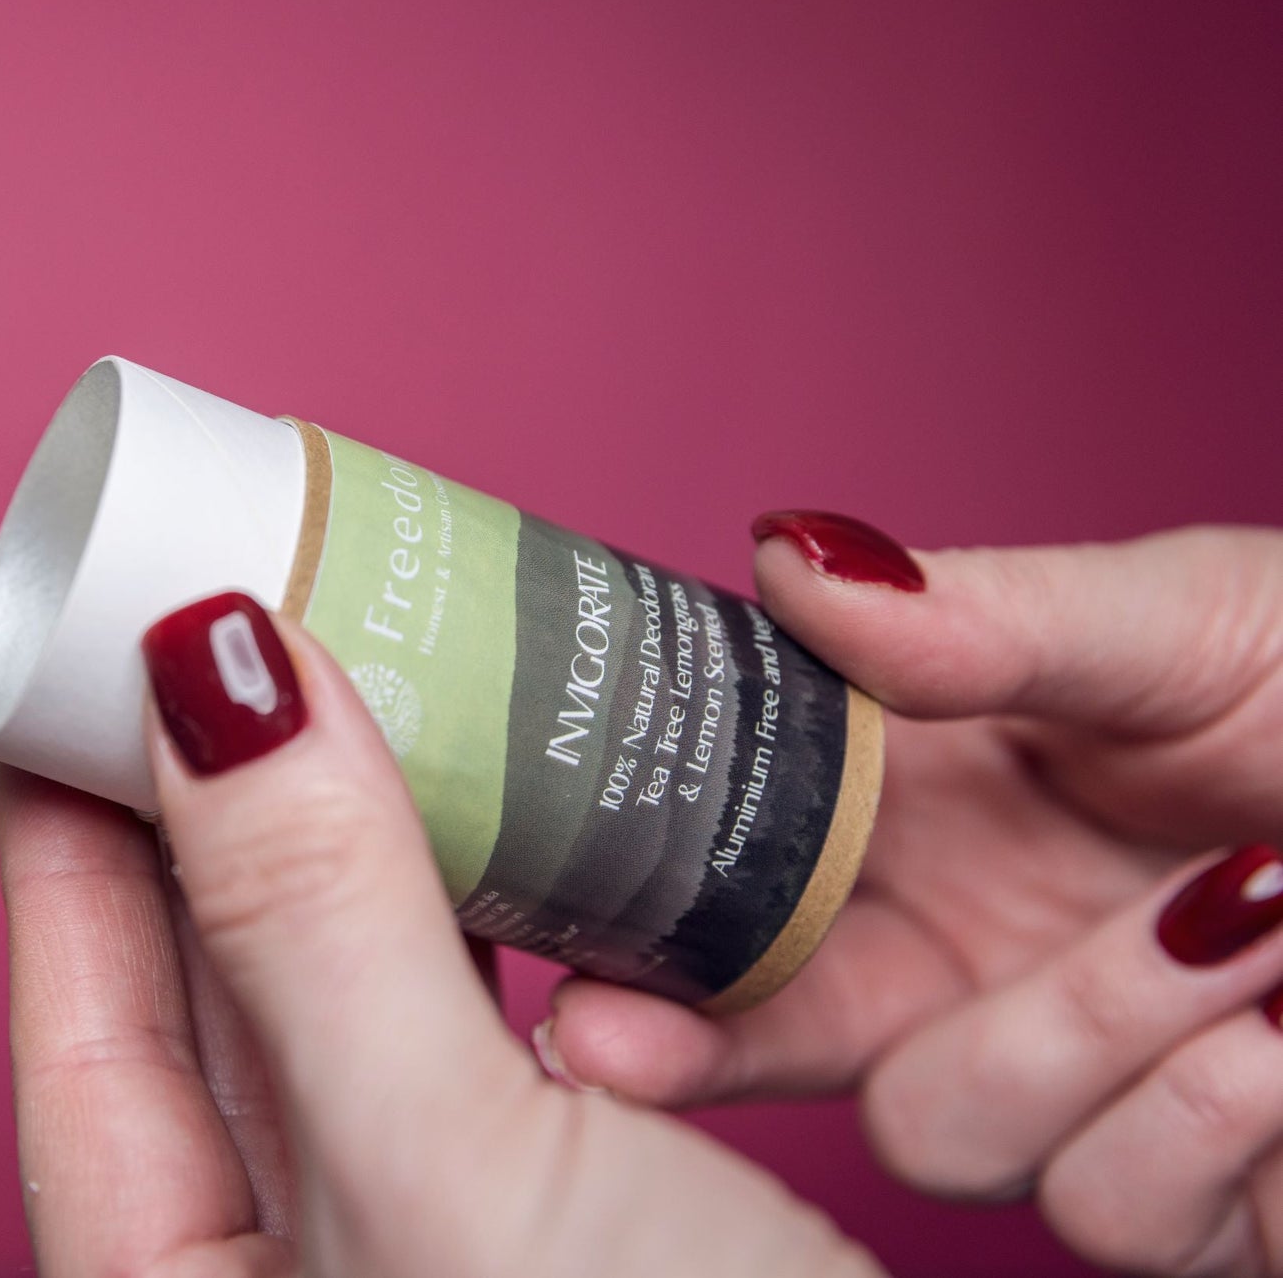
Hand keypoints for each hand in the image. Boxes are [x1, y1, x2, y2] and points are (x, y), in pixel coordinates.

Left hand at [0, 592, 881, 1277]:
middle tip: (234, 603)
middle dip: (211, 784)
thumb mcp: (441, 1186)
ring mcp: (416, 1233)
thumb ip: (315, 937)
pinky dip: (484, 903)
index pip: (74, 998)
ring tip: (369, 673)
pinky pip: (478, 1017)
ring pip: (347, 981)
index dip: (73, 806)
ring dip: (356, 828)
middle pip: (202, 972)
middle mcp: (274, 1263)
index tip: (88, 641)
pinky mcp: (547, 1213)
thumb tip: (210, 675)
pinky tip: (506, 818)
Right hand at [539, 519, 1282, 1275]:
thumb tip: (791, 553)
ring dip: (1075, 1031)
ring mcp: (1075, 1083)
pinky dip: (1185, 1119)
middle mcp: (977, 960)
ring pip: (938, 1133)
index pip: (746, 884)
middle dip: (690, 1053)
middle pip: (777, 1042)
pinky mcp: (1183, 1197)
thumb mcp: (1188, 624)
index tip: (553, 967)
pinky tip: (1272, 1040)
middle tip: (610, 1044)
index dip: (639, 935)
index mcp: (940, 820)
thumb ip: (988, 617)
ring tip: (1232, 926)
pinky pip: (1096, 1211)